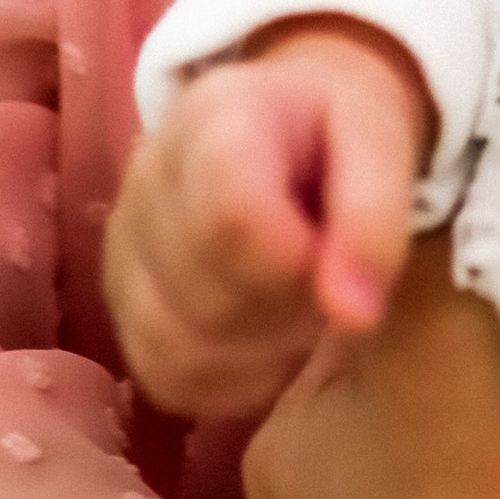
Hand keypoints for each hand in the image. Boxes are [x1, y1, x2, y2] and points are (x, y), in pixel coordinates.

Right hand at [103, 17, 433, 415]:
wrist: (286, 119)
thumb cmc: (333, 128)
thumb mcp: (378, 139)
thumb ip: (374, 216)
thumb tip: (356, 315)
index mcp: (211, 121)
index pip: (230, 219)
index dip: (297, 261)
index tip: (332, 253)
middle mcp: (146, 183)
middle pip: (209, 294)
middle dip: (290, 304)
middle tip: (327, 273)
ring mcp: (121, 249)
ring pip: (180, 347)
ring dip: (263, 349)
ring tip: (302, 303)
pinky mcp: (122, 308)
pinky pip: (168, 378)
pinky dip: (233, 379)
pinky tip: (270, 338)